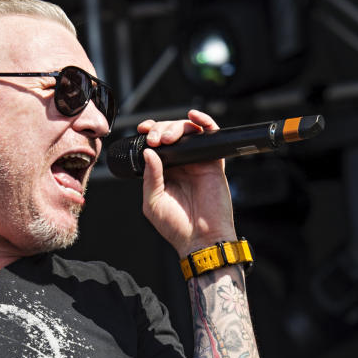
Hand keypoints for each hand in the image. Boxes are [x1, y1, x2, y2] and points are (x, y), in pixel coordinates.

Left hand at [137, 108, 237, 256]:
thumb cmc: (176, 227)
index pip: (156, 144)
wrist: (201, 240)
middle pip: (171, 133)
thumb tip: (148, 153)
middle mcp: (181, 164)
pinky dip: (205, 122)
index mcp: (164, 172)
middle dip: (161, 129)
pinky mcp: (214, 163)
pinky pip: (212, 136)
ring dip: (176, 126)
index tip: (142, 130)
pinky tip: (194, 117)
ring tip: (167, 138)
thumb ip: (150, 177)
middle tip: (155, 139)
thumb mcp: (152, 202)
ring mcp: (198, 162)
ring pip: (189, 131)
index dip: (150, 132)